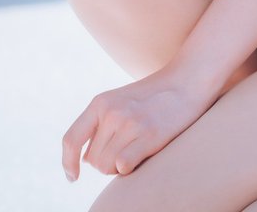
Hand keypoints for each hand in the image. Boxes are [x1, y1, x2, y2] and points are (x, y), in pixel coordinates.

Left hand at [62, 65, 209, 180]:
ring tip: (138, 144)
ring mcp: (129, 123)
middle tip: (130, 144)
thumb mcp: (120, 100)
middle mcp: (111, 112)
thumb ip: (100, 125)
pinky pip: (123, 167)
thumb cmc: (154, 95)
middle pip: (93, 161)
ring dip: (120, 165)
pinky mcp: (148, 134)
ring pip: (107, 167)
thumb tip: (84, 159)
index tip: (72, 177)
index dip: (67, 163)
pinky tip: (143, 152)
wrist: (188, 79)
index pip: (71, 140)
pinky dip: (129, 167)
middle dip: (107, 161)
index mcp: (100, 102)